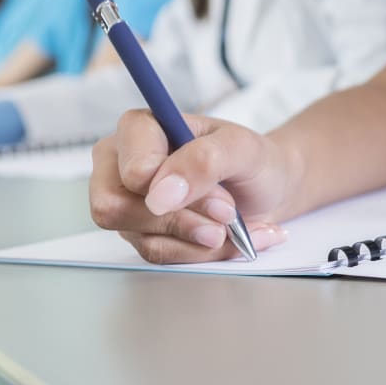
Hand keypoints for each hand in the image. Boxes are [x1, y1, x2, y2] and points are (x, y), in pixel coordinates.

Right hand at [89, 110, 295, 263]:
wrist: (269, 189)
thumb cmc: (251, 160)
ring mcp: (127, 202)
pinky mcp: (140, 233)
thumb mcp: (241, 149)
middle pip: (116, 209)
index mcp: (138, 129)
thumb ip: (203, 160)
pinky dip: (201, 252)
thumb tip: (160, 195)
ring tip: (233, 225)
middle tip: (227, 214)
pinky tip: (228, 238)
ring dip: (199, 239)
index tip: (221, 197)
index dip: (176, 191)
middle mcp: (120, 164)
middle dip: (183, 221)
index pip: (132, 172)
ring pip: (143, 238)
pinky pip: (160, 255)